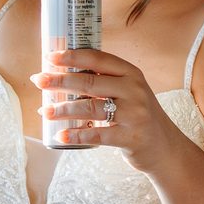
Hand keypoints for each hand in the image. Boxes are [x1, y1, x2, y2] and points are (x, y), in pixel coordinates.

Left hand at [32, 48, 188, 173]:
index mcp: (131, 74)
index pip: (98, 59)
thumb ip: (105, 82)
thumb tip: (62, 76)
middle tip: (38, 80)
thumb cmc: (138, 116)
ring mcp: (134, 114)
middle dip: (60, 80)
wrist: (165, 147)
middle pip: (90, 82)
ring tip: (44, 111)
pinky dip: (77, 135)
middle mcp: (134, 90)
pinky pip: (98, 135)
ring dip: (63, 109)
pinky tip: (61, 135)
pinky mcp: (131, 138)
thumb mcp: (129, 92)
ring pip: (90, 108)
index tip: (50, 57)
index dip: (72, 56)